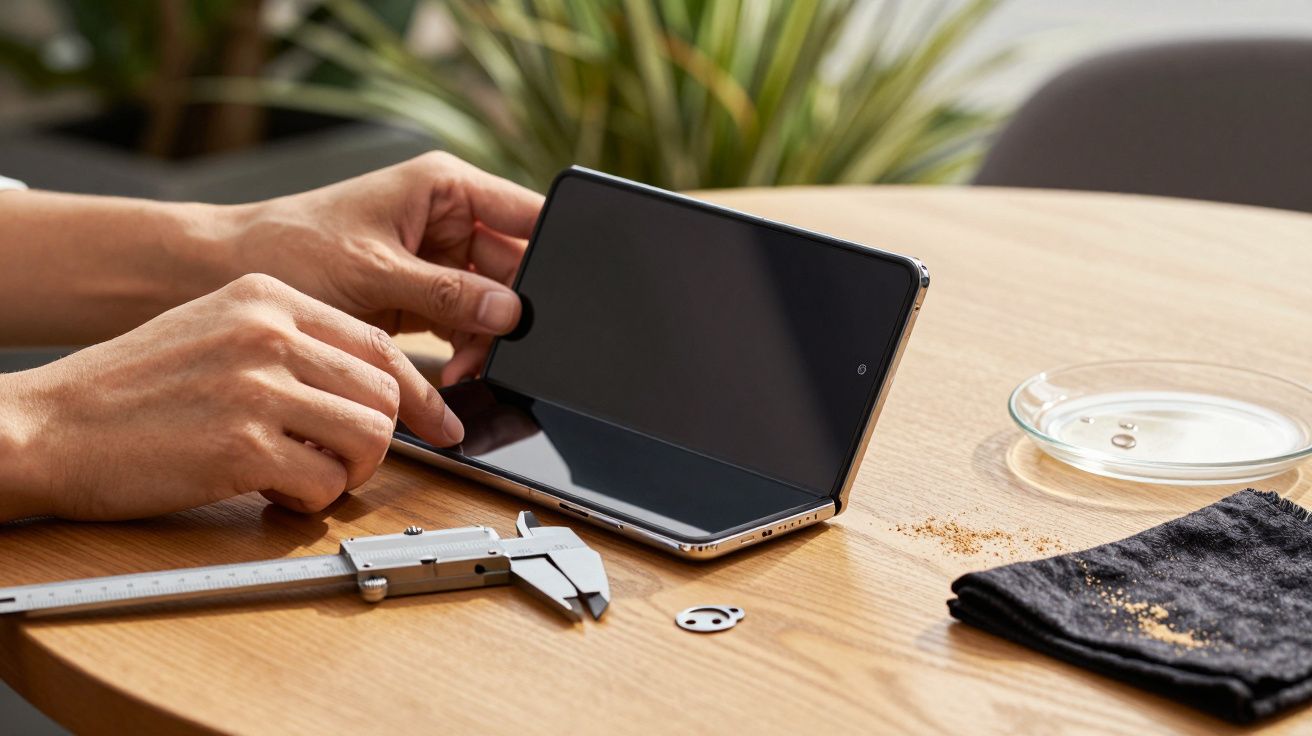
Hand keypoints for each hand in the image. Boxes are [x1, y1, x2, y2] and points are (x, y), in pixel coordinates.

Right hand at [0, 274, 460, 520]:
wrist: (47, 425)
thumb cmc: (128, 388)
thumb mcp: (216, 331)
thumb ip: (292, 347)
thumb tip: (369, 388)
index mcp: (267, 296)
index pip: (377, 343)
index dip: (413, 392)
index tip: (435, 422)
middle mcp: (267, 332)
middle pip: (383, 392)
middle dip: (377, 440)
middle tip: (341, 461)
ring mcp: (256, 387)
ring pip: (369, 437)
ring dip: (348, 473)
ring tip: (306, 477)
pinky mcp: (241, 446)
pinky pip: (323, 483)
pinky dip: (308, 500)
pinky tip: (271, 494)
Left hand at [225, 152, 543, 384]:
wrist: (226, 276)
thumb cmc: (288, 249)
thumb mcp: (374, 271)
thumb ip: (446, 292)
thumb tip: (511, 311)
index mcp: (446, 188)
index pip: (525, 214)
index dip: (552, 251)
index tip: (564, 295)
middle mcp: (450, 220)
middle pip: (516, 267)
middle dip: (513, 311)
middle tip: (505, 350)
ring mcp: (439, 260)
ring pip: (495, 304)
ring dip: (488, 339)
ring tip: (468, 368)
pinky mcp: (424, 297)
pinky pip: (466, 325)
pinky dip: (466, 352)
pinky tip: (455, 373)